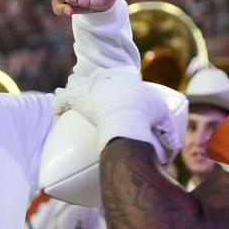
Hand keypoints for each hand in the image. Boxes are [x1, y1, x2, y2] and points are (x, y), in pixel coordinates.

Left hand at [53, 70, 186, 162]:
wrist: (127, 112)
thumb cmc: (145, 114)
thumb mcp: (162, 118)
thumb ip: (169, 135)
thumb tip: (173, 151)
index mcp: (124, 78)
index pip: (117, 76)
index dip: (114, 83)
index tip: (114, 93)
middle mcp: (104, 78)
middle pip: (95, 78)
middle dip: (92, 84)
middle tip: (90, 94)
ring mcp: (89, 87)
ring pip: (76, 85)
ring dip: (73, 90)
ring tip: (67, 96)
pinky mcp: (76, 98)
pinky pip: (62, 101)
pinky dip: (58, 107)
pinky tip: (56, 115)